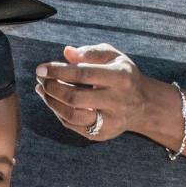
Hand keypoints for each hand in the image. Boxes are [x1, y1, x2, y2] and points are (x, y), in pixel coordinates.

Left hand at [35, 44, 150, 140]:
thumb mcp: (114, 56)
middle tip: (40, 79)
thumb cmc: (123, 75)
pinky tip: (52, 101)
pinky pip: (73, 126)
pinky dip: (58, 113)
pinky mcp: (103, 134)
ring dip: (51, 102)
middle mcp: (117, 101)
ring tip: (42, 90)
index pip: (83, 75)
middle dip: (52, 88)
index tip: (41, 68)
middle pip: (75, 98)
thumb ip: (91, 52)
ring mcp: (110, 121)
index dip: (58, 71)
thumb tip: (67, 52)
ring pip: (72, 115)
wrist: (144, 105)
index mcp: (120, 77)